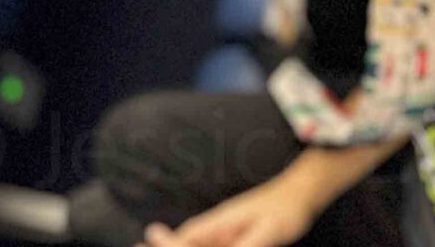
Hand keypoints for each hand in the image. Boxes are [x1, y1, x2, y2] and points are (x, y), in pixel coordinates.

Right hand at [140, 178, 317, 246]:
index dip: (166, 244)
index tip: (143, 242)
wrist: (297, 194)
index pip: (185, 239)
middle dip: (163, 245)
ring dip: (175, 244)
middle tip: (137, 245)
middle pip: (181, 242)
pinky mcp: (227, 237)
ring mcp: (219, 232)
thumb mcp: (268, 231)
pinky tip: (178, 241)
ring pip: (190, 244)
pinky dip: (191, 245)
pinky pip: (203, 245)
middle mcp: (213, 227)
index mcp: (219, 223)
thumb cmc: (284, 210)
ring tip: (147, 244)